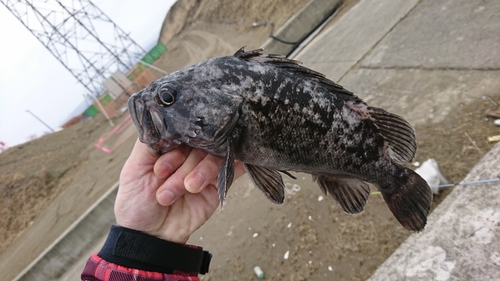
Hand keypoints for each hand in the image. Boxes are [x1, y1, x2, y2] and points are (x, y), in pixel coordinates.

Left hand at [115, 139, 244, 243]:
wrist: (149, 236)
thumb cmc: (136, 202)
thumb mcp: (133, 168)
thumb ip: (150, 141)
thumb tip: (163, 115)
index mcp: (170, 146)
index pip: (182, 131)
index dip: (174, 148)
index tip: (160, 168)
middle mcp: (188, 154)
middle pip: (200, 143)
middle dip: (183, 164)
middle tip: (165, 179)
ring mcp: (205, 168)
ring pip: (213, 157)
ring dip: (197, 173)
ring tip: (185, 189)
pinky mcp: (218, 185)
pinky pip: (231, 169)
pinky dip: (228, 169)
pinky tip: (215, 177)